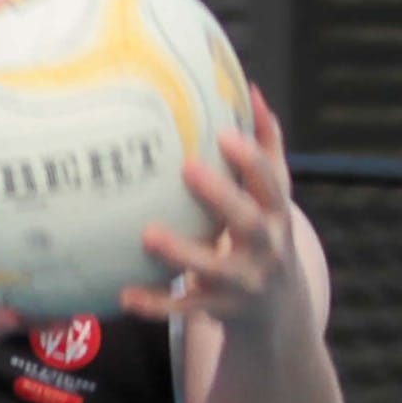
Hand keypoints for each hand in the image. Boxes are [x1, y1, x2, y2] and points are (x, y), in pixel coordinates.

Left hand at [122, 89, 300, 329]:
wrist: (277, 311)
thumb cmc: (264, 235)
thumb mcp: (272, 197)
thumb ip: (265, 148)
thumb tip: (249, 90)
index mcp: (277, 214)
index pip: (271, 182)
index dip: (251, 159)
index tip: (224, 134)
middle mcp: (266, 248)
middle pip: (248, 221)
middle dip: (221, 195)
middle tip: (187, 168)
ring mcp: (244, 283)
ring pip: (213, 268)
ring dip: (181, 251)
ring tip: (147, 234)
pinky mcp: (219, 310)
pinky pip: (184, 308)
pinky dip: (156, 304)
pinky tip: (124, 294)